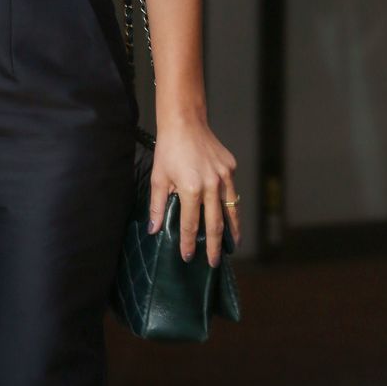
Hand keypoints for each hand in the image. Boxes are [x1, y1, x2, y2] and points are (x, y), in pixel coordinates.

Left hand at [147, 118, 239, 264]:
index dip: (189, 243)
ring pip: (231, 210)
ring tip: (231, 246)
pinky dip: (231, 207)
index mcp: (191, 189)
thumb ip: (158, 207)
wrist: (185, 122)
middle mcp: (212, 184)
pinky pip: (232, 193)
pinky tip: (230, 218)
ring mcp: (224, 176)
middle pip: (215, 224)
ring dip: (232, 230)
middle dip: (214, 246)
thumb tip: (155, 230)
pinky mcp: (230, 168)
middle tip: (213, 263)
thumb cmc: (168, 150)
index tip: (187, 257)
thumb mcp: (158, 178)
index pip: (190, 224)